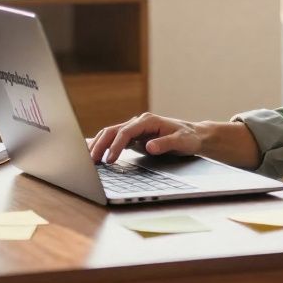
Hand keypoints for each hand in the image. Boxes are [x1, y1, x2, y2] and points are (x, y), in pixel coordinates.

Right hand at [89, 112, 204, 163]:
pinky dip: (103, 146)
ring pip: (110, 134)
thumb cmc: (188, 138)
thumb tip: (149, 146)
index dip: (116, 146)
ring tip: (89, 159)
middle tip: (91, 161)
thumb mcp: (182, 142)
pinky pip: (114, 140)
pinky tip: (94, 153)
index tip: (110, 159)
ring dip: (98, 145)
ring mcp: (135, 130)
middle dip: (100, 145)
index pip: (126, 132)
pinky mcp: (134, 138)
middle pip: (112, 131)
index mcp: (148, 121)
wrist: (193, 136)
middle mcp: (139, 123)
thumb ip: (166, 143)